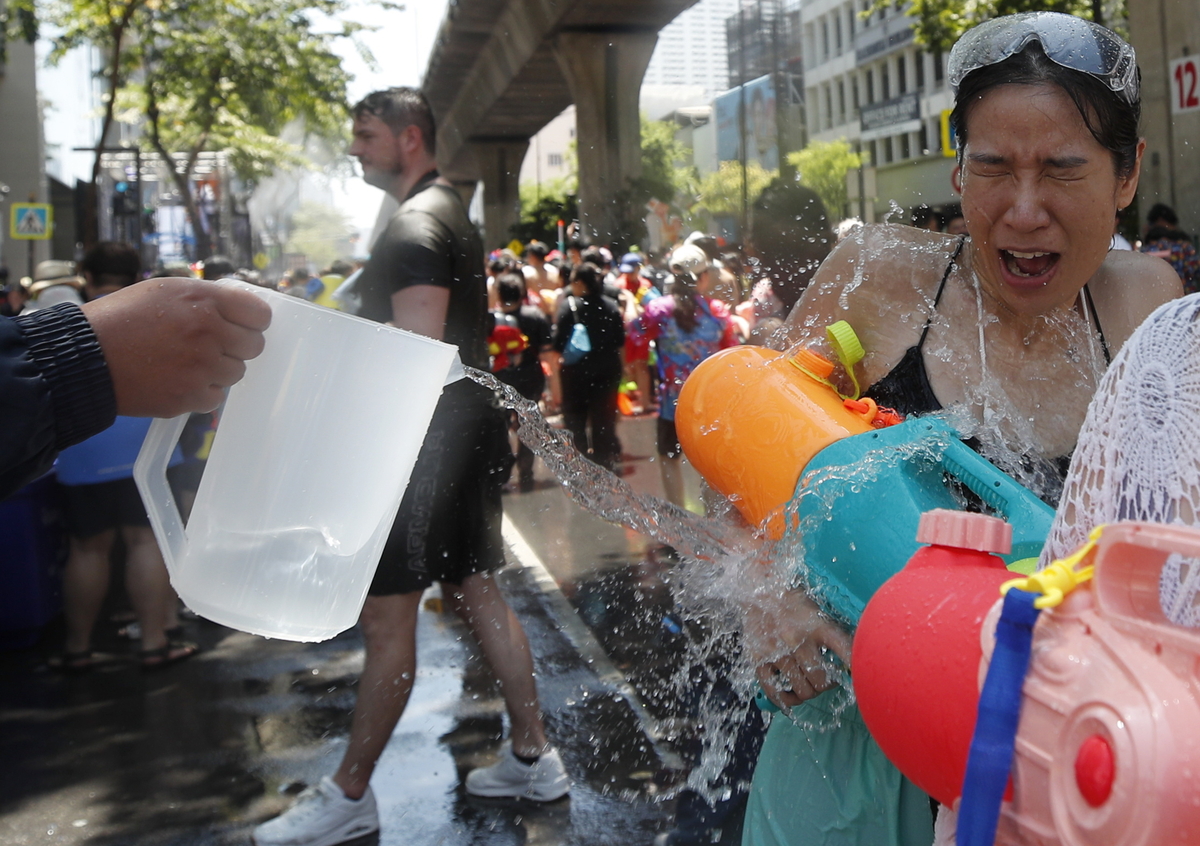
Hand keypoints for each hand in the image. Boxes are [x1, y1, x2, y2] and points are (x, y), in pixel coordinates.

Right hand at [82, 277, 270, 416]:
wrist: (85, 356)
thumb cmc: (122, 319)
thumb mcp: (166, 291)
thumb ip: (207, 299)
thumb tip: (240, 309)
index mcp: (205, 301)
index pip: (260, 315)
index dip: (252, 321)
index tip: (242, 326)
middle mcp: (209, 332)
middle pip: (254, 346)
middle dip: (236, 346)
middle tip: (211, 345)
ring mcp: (201, 367)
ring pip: (236, 373)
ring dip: (218, 370)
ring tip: (185, 361)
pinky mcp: (190, 396)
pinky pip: (216, 397)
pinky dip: (201, 392)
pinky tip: (177, 380)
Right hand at [745, 586, 852, 710]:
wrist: (757, 588)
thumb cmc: (791, 600)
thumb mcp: (817, 609)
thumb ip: (833, 633)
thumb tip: (852, 658)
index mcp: (817, 626)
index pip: (846, 652)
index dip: (855, 669)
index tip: (857, 677)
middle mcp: (797, 640)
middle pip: (822, 681)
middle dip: (827, 685)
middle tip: (826, 680)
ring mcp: (777, 652)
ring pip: (802, 691)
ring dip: (809, 693)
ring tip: (809, 686)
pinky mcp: (759, 660)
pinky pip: (775, 692)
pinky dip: (786, 701)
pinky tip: (791, 698)